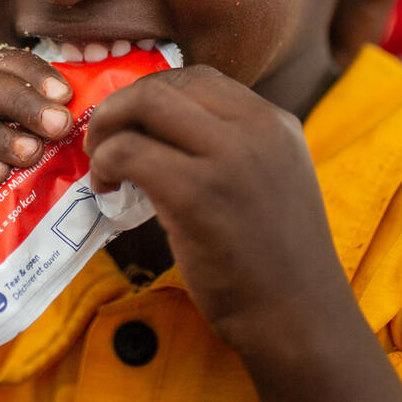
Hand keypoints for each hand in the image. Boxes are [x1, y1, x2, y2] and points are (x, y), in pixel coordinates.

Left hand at [84, 67, 342, 353]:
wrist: (302, 321)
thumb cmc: (278, 263)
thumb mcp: (272, 182)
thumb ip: (234, 149)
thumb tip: (164, 133)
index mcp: (274, 122)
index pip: (200, 79)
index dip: (154, 95)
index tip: (135, 126)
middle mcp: (256, 127)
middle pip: (167, 84)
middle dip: (123, 105)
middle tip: (104, 139)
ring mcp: (228, 157)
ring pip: (144, 105)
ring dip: (108, 127)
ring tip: (100, 162)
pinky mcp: (197, 193)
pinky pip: (129, 152)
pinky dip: (105, 163)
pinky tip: (106, 189)